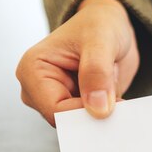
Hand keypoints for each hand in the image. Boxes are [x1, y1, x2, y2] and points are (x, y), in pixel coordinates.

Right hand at [16, 0, 138, 125]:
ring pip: (79, 125)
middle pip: (65, 122)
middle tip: (117, 104)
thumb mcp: (100, 41)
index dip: (85, 113)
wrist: (111, 27)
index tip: (111, 106)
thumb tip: (97, 109)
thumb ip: (97, 73)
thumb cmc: (99, 25)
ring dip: (102, 117)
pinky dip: (107, 117)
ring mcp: (57, 99)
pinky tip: (117, 103)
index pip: (55, 109)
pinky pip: (90, 123)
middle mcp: (39, 89)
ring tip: (116, 97)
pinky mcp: (75, 106)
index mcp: (33, 70)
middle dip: (93, 117)